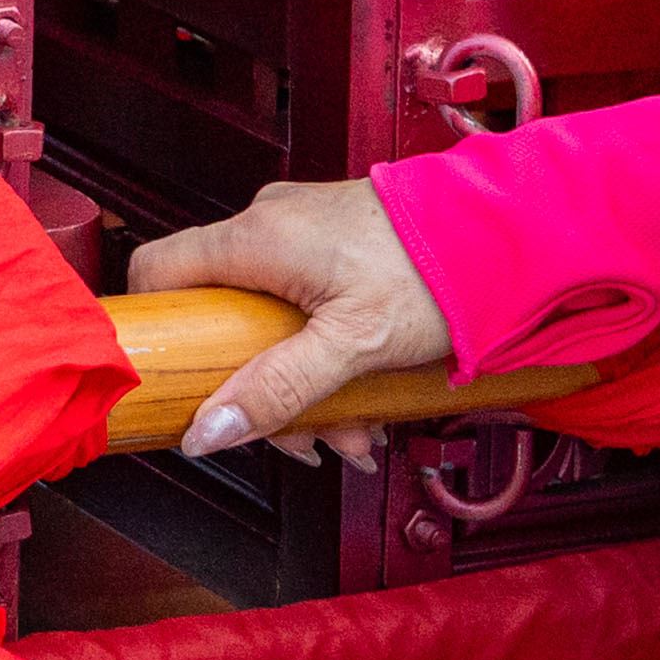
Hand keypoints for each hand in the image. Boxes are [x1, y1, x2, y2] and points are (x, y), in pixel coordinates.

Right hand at [127, 177, 454, 462]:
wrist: (506, 233)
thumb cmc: (434, 272)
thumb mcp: (351, 345)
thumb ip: (277, 389)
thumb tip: (207, 430)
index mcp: (256, 238)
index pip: (159, 271)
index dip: (153, 327)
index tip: (170, 380)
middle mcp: (269, 223)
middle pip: (221, 313)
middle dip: (254, 386)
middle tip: (296, 436)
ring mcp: (302, 230)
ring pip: (268, 318)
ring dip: (300, 384)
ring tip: (350, 430)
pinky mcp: (334, 242)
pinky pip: (303, 304)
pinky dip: (323, 354)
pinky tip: (364, 399)